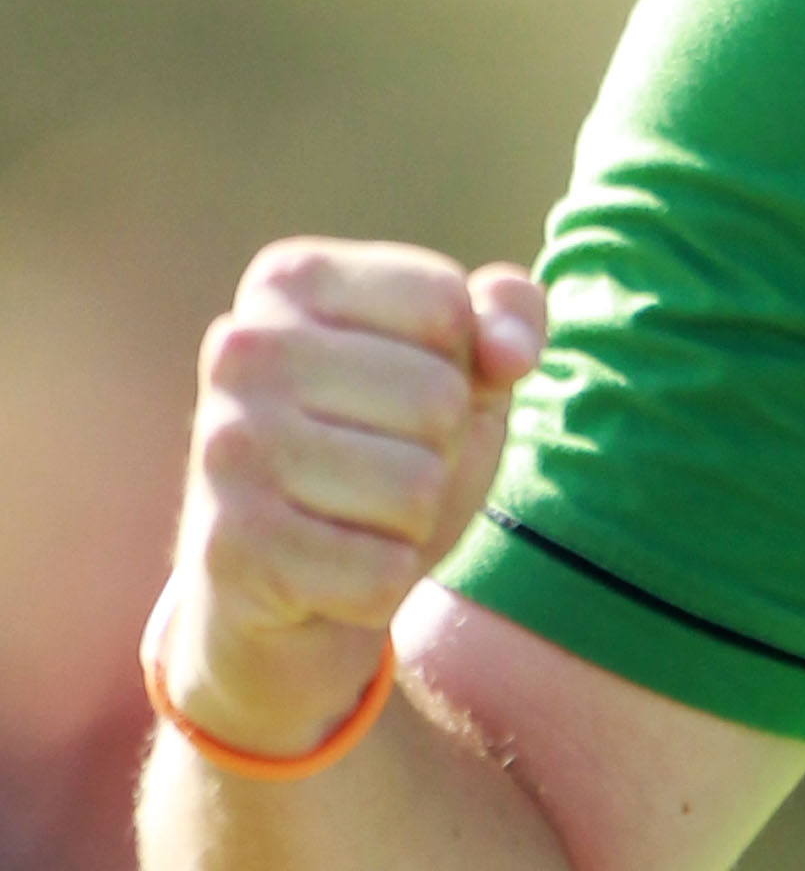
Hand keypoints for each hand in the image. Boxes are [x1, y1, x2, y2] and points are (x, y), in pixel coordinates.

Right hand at [157, 242, 545, 762]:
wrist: (280, 591)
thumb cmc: (379, 454)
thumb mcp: (458, 371)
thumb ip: (507, 321)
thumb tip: (512, 352)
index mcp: (289, 279)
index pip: (445, 303)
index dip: (459, 368)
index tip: (398, 398)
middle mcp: (241, 347)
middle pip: (437, 397)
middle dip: (437, 451)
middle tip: (377, 471)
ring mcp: (226, 445)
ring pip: (417, 488)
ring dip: (411, 522)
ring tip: (355, 518)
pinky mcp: (230, 545)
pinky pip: (383, 572)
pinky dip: (380, 586)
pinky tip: (328, 574)